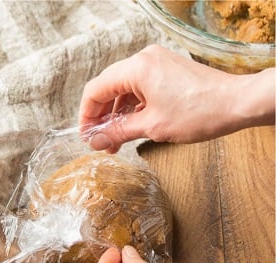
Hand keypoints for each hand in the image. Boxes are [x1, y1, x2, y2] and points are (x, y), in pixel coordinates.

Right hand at [79, 44, 274, 152]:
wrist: (238, 103)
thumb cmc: (199, 112)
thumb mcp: (152, 126)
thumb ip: (118, 132)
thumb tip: (96, 142)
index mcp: (136, 68)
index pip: (96, 90)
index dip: (86, 115)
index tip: (86, 135)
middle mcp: (144, 60)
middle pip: (108, 88)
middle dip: (101, 116)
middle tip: (99, 141)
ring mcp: (156, 63)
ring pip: (124, 89)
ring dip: (117, 114)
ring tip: (116, 141)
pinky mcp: (167, 70)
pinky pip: (140, 87)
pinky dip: (133, 107)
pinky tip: (132, 127)